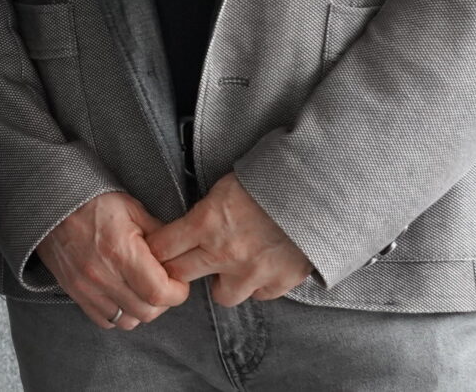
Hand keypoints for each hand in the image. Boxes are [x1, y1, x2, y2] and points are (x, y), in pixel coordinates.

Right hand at [34, 190, 188, 330]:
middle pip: (147, 312)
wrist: (50, 202)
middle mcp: (102, 275)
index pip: (159, 293)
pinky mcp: (74, 292)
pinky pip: (105, 321)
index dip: (177, 292)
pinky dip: (118, 313)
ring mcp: (86, 288)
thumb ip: (159, 236)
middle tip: (163, 283)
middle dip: (163, 301)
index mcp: (120, 252)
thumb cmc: (92, 201)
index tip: (178, 281)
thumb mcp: (132, 209)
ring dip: (140, 309)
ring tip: (141, 289)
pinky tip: (121, 294)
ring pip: (128, 321)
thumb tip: (178, 256)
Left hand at [147, 173, 313, 306]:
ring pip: (221, 296)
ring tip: (230, 267)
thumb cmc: (271, 179)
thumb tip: (188, 225)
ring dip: (222, 283)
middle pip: (180, 276)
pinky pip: (259, 296)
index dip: (156, 250)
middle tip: (185, 262)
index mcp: (207, 222)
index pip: (162, 248)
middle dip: (178, 270)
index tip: (157, 250)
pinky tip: (261, 267)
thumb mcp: (226, 186)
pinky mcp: (280, 282)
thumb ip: (205, 211)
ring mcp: (252, 272)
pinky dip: (257, 285)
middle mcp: (224, 253)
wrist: (319, 190)